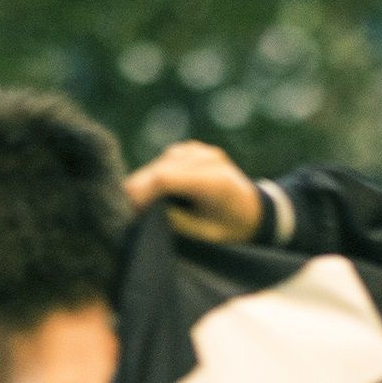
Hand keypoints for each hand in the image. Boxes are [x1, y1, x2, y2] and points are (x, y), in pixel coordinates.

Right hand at [124, 141, 264, 243]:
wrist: (254, 208)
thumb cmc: (232, 226)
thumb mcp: (205, 233)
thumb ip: (176, 220)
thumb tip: (145, 210)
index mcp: (214, 181)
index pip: (165, 178)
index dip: (140, 191)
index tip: (128, 209)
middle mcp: (207, 159)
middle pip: (159, 168)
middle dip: (139, 187)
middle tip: (127, 209)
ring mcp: (200, 150)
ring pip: (160, 163)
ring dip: (146, 182)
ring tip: (139, 204)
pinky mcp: (192, 149)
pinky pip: (165, 160)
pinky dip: (156, 175)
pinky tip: (154, 191)